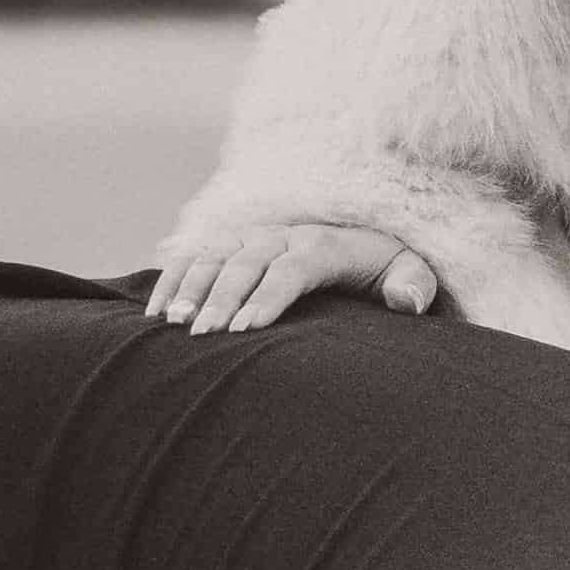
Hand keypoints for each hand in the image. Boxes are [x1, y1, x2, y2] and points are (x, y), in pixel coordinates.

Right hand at [149, 221, 435, 335]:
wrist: (363, 242)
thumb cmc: (386, 270)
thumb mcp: (412, 274)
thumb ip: (414, 285)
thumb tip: (406, 301)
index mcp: (326, 245)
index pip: (293, 267)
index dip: (269, 296)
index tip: (248, 330)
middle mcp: (285, 234)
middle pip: (247, 261)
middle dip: (222, 297)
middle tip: (202, 335)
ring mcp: (254, 237)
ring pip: (215, 254)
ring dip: (190, 285)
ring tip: (172, 323)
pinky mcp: (233, 244)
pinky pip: (196, 254)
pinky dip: (172, 277)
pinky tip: (155, 311)